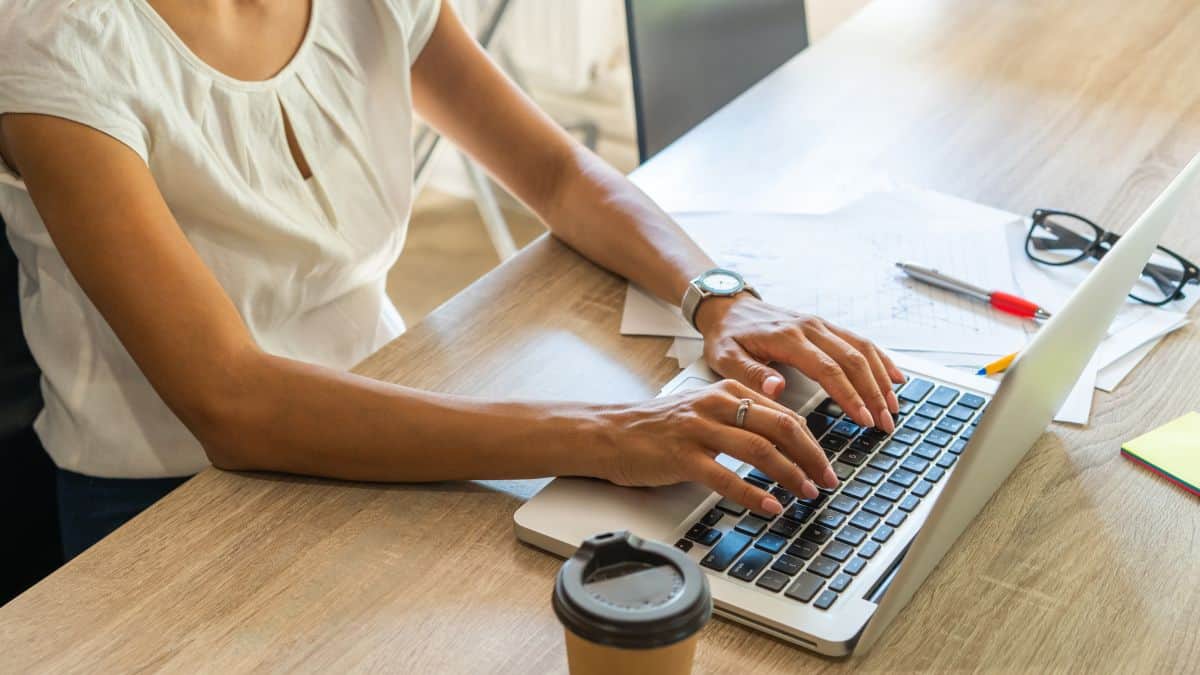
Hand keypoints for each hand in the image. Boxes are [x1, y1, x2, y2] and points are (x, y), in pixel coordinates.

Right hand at [591, 379, 838, 514]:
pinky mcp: (682, 456)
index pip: (784, 413)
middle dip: (811, 457)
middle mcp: (716, 405)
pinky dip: (753, 493)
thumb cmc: (659, 427)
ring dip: (789, 475)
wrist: (611, 433)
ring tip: (805, 494)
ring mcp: (699, 429)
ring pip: (759, 450)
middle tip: (827, 481)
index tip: (826, 464)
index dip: (813, 441)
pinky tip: (769, 506)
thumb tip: (785, 440)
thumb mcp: (705, 410)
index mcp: (727, 391)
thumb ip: (741, 418)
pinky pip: (726, 476)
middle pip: (780, 428)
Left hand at [694, 294, 905, 432]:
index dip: (849, 395)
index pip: (828, 369)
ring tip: (894, 408)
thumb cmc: (727, 336)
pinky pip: (859, 341)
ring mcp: (820, 324)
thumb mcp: (726, 358)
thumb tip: (777, 389)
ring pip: (861, 349)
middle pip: (852, 360)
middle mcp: (810, 327)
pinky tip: (895, 378)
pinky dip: (880, 359)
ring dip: (881, 379)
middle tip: (885, 424)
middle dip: (874, 394)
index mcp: (787, 338)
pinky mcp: (825, 326)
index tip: (864, 419)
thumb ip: (751, 375)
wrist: (728, 306)